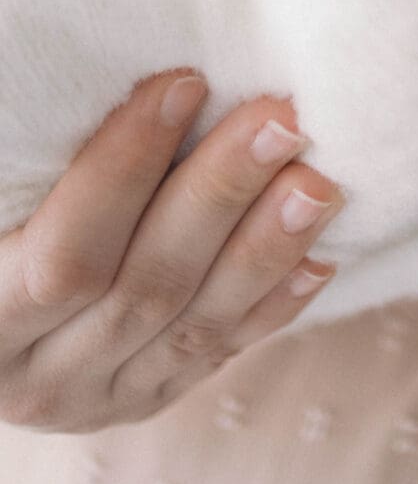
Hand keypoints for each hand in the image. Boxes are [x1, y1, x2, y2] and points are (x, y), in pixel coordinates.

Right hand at [0, 71, 342, 431]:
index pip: (67, 255)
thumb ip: (38, 173)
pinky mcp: (148, 398)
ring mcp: (99, 399)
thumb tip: (154, 88)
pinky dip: (275, 302)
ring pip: (195, 324)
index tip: (184, 84)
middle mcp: (39, 379)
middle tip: (280, 121)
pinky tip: (320, 252)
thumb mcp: (2, 205)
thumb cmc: (5, 220)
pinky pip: (220, 353)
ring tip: (317, 180)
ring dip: (266, 248)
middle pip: (146, 285)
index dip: (125, 169)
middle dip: (220, 195)